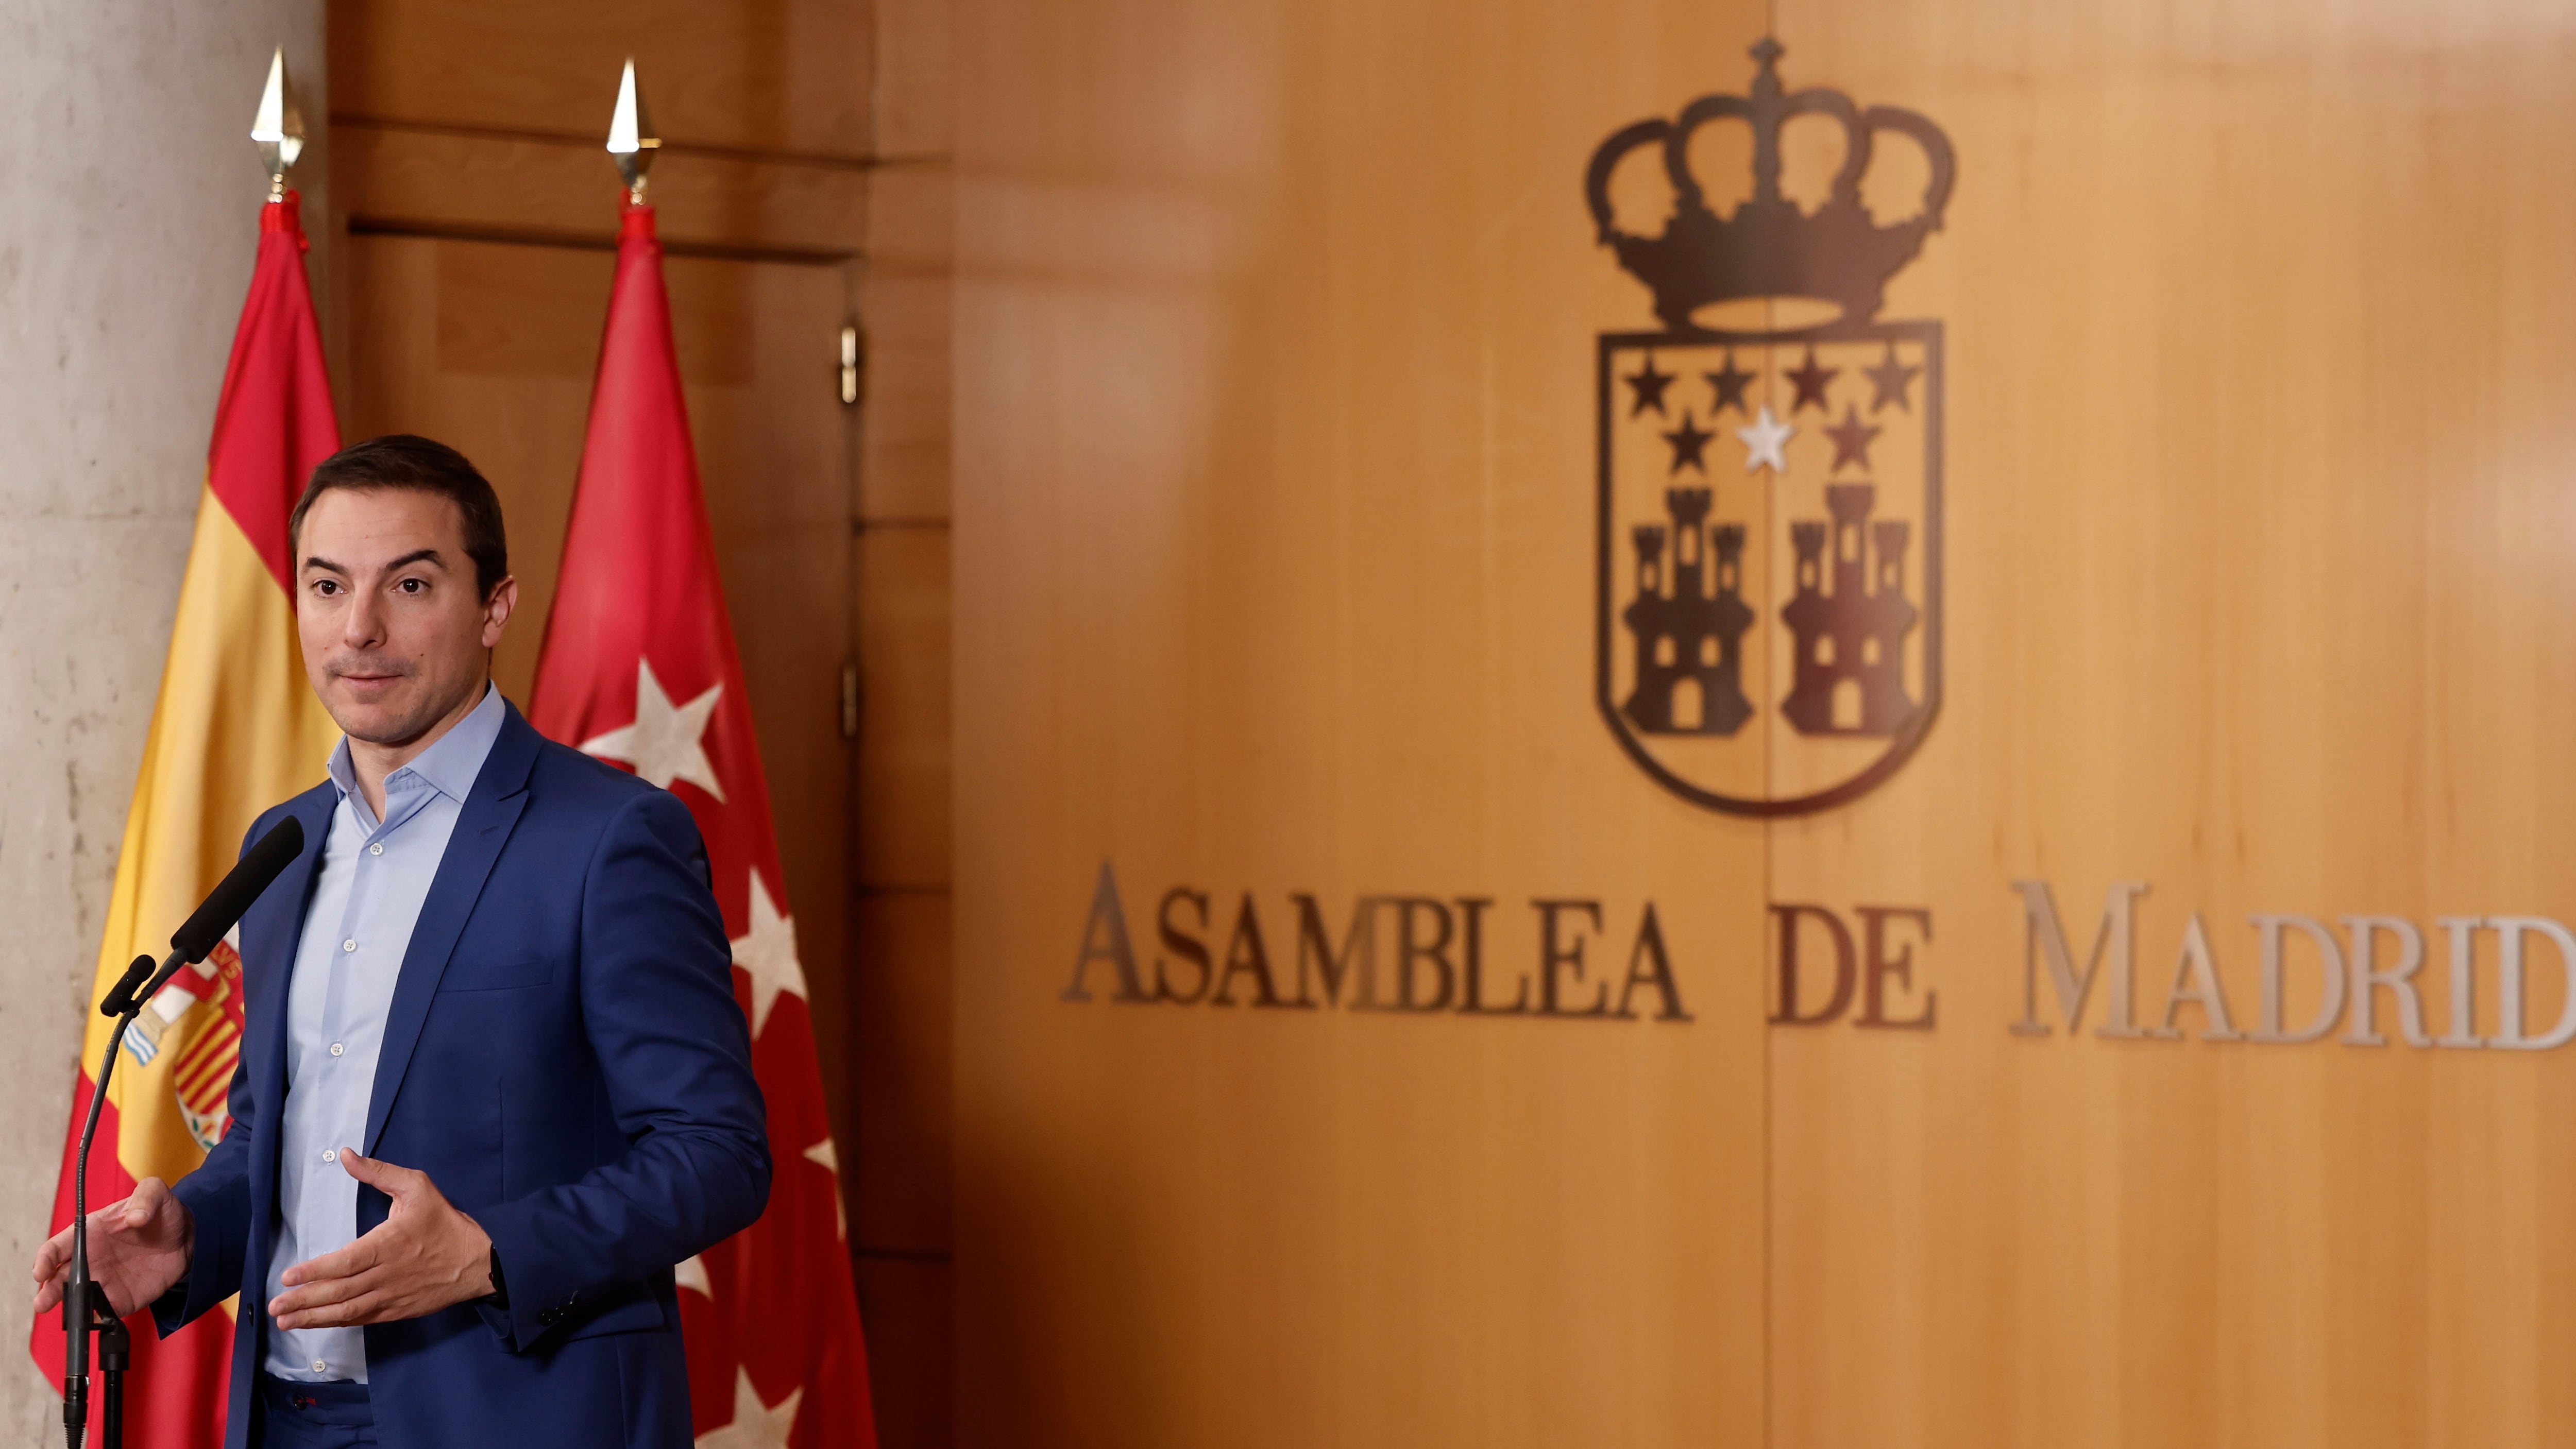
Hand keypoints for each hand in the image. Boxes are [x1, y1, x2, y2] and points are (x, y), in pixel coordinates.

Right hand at [30, 1177, 194, 1318]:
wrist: (184, 1237)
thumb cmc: (160, 1214)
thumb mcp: (154, 1193)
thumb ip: (145, 1197)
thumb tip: (136, 1216)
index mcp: (89, 1233)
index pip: (57, 1247)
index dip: (45, 1259)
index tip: (42, 1270)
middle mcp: (90, 1260)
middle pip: (60, 1278)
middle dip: (49, 1291)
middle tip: (43, 1302)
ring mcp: (104, 1281)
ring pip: (78, 1298)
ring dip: (71, 1307)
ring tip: (68, 1315)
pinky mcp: (120, 1298)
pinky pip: (105, 1312)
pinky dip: (99, 1318)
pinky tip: (97, 1321)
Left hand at [268, 1150, 492, 1329]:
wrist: (479, 1260)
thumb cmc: (444, 1222)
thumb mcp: (417, 1187)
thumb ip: (379, 1172)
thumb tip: (346, 1155)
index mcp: (389, 1244)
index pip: (345, 1263)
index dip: (315, 1272)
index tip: (288, 1277)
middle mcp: (386, 1275)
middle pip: (340, 1292)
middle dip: (304, 1301)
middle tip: (275, 1307)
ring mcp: (391, 1296)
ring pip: (347, 1311)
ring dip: (314, 1317)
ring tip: (285, 1321)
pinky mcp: (397, 1311)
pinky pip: (362, 1318)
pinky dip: (337, 1322)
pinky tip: (317, 1323)